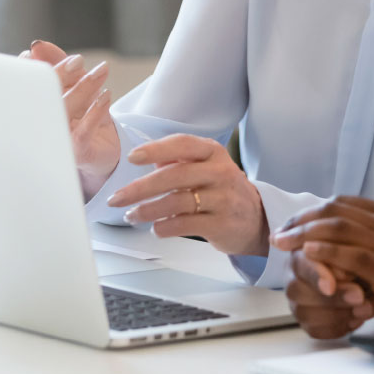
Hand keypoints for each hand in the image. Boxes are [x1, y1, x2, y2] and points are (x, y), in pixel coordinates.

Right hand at [21, 40, 118, 195]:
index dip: (26, 70)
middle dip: (57, 75)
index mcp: (34, 109)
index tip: (32, 54)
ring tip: (100, 72)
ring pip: (63, 111)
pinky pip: (83, 131)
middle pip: (43, 98)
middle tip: (76, 60)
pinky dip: (95, 111)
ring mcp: (56, 141)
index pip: (24, 87)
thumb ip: (57, 62)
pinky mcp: (76, 152)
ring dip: (83, 88)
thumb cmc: (81, 114)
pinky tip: (106, 95)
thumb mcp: (73, 82)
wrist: (103, 149)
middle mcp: (40, 127)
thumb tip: (38, 45)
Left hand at [107, 135, 266, 253]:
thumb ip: (177, 161)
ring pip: (178, 202)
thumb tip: (146, 159)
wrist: (256, 219)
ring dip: (148, 211)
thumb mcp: (205, 167)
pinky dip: (165, 227)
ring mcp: (224, 199)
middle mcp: (220, 172)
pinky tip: (155, 228)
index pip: (182, 144)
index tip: (132, 157)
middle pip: (175, 176)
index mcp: (213, 152)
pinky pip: (186, 224)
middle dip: (141, 188)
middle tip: (117, 198)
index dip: (156, 149)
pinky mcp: (223, 224)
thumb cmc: (221, 190)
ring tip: (131, 215)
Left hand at [272, 196, 373, 335]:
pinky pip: (350, 255)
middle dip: (303, 219)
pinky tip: (307, 254)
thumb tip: (366, 229)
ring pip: (338, 228)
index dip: (316, 211)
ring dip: (305, 234)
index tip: (297, 221)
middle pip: (336, 210)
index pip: (347, 203)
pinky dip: (325, 252)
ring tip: (284, 242)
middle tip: (282, 230)